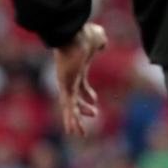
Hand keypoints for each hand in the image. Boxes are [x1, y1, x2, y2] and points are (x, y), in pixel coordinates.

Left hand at [54, 21, 106, 136]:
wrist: (73, 33)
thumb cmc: (83, 34)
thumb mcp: (97, 37)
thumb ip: (100, 41)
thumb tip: (102, 43)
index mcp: (77, 69)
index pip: (81, 86)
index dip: (87, 96)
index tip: (94, 103)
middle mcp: (69, 79)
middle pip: (74, 99)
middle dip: (81, 110)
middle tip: (92, 116)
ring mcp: (66, 84)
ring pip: (69, 107)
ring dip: (74, 120)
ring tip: (78, 134)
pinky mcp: (65, 87)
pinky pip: (68, 107)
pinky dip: (70, 119)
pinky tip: (72, 131)